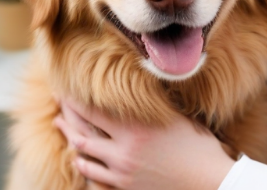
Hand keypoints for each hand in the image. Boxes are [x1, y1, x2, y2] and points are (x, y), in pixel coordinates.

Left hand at [54, 96, 234, 189]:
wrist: (207, 181)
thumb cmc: (199, 147)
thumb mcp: (177, 119)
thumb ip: (153, 108)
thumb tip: (139, 92)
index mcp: (138, 126)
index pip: (95, 110)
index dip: (76, 99)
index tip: (66, 88)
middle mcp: (125, 147)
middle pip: (83, 129)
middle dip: (68, 115)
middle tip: (59, 103)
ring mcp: (122, 169)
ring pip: (84, 152)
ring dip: (70, 137)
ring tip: (61, 126)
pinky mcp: (123, 186)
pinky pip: (93, 174)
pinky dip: (82, 163)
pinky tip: (78, 157)